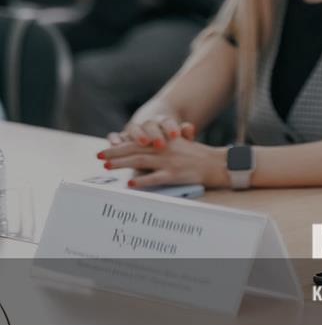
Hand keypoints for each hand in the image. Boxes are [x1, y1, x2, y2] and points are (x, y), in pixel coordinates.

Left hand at [98, 139, 229, 188]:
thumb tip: (149, 147)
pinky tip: (130, 182)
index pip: (139, 141)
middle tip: (98, 157)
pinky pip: (155, 178)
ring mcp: (169, 162)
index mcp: (166, 142)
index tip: (106, 148)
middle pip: (135, 149)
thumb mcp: (183, 145)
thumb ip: (166, 145)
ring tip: (107, 167)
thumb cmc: (201, 156)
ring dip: (122, 163)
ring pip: (141, 160)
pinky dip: (142, 180)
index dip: (121, 145)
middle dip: (115, 153)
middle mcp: (165, 150)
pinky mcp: (175, 175)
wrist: (218, 164)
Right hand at [108, 116, 195, 147]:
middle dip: (155, 134)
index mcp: (163, 121)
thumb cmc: (171, 138)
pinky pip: (115, 136)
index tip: (176, 134)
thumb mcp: (180, 137)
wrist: (155, 130)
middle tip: (160, 144)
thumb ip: (185, 134)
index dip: (171, 127)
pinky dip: (114, 138)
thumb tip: (189, 127)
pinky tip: (115, 144)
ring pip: (133, 128)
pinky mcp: (121, 137)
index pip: (167, 121)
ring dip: (137, 135)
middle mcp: (147, 123)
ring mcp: (133, 129)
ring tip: (143, 143)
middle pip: (150, 125)